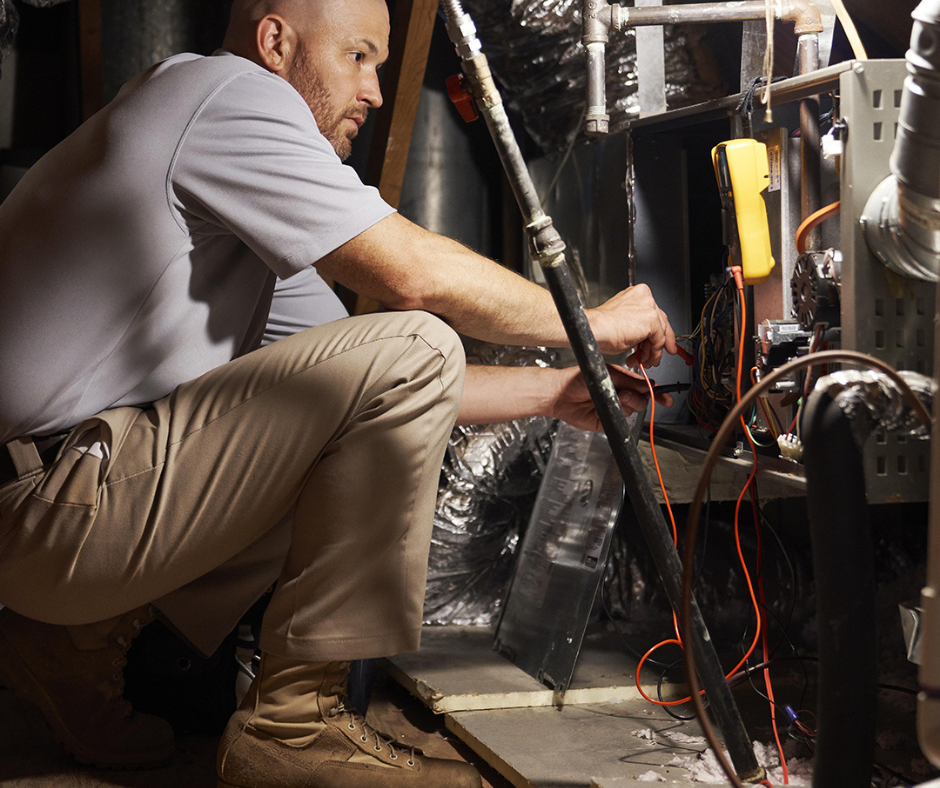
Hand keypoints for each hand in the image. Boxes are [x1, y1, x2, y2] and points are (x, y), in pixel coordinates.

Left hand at [550, 365, 674, 431]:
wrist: (560, 393)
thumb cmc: (579, 378)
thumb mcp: (608, 374)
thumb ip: (629, 380)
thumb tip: (647, 385)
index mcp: (623, 381)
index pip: (644, 388)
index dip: (657, 394)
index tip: (666, 398)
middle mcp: (619, 395)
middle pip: (641, 401)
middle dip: (636, 398)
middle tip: (624, 394)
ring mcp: (613, 408)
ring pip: (631, 411)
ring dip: (625, 405)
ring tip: (612, 398)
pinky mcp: (606, 421)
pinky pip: (618, 421)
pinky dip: (614, 415)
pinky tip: (604, 409)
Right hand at [587, 284, 677, 365]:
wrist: (595, 329)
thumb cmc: (602, 327)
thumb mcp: (624, 323)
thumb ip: (638, 327)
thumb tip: (646, 340)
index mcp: (638, 293)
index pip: (654, 313)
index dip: (659, 331)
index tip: (662, 342)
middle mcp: (646, 297)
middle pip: (660, 322)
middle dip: (657, 343)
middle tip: (654, 356)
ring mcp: (649, 307)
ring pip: (660, 332)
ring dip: (652, 351)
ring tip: (643, 361)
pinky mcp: (652, 319)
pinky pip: (659, 340)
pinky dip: (654, 352)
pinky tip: (645, 359)